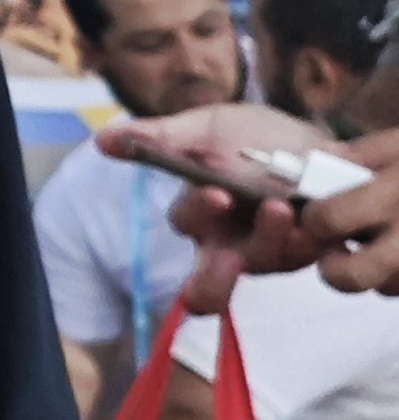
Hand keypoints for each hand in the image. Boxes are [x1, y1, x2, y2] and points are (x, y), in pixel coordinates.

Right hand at [130, 112, 398, 291]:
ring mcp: (272, 253)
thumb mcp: (207, 129)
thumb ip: (159, 137)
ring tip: (286, 205)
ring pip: (263, 263)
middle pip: (207, 291)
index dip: (197, 213)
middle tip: (228, 258)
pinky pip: (309, 258)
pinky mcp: (312, 254)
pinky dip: (312, 237)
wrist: (316, 140)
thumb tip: (101, 140)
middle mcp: (230, 245)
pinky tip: (317, 214)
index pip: (185, 224)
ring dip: (273, 236)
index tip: (217, 192)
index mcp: (201, 217)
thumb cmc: (252, 137)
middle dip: (214, 280)